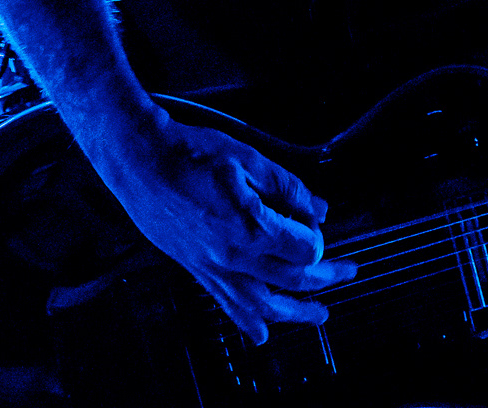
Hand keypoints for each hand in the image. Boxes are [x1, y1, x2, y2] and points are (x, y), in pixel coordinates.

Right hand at [87, 111, 357, 344]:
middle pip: (292, 278)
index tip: (318, 223)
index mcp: (250, 226)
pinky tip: (260, 333)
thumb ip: (288, 187)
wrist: (140, 160)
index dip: (318, 236)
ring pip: (262, 304)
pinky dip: (248, 322)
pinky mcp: (196, 268)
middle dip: (325, 278)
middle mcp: (232, 254)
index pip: (304, 248)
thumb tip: (318, 208)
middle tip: (347, 272)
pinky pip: (227, 305)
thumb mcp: (249, 159)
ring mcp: (212, 265)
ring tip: (318, 315)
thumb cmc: (189, 153)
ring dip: (295, 313)